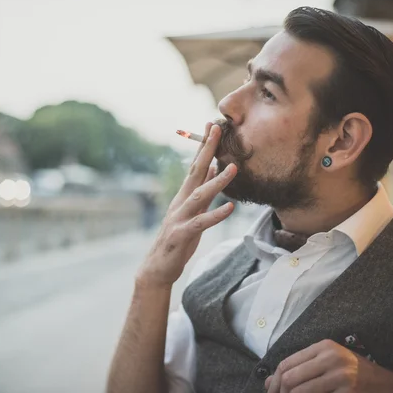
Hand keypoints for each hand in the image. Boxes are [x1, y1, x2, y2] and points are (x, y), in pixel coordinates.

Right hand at [136, 122, 237, 288]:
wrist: (158, 267)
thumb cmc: (178, 239)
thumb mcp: (193, 212)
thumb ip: (204, 191)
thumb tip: (217, 169)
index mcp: (184, 196)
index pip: (195, 166)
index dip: (204, 146)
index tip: (212, 126)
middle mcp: (180, 202)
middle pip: (195, 172)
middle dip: (206, 150)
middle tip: (216, 129)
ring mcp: (179, 217)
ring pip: (199, 195)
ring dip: (217, 181)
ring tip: (233, 168)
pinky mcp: (181, 235)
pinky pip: (201, 223)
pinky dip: (215, 215)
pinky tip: (229, 207)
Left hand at [264, 339, 380, 392]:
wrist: (387, 385)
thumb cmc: (353, 373)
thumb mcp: (326, 363)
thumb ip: (299, 369)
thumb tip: (267, 383)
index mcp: (323, 346)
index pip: (286, 363)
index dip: (274, 381)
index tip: (270, 392)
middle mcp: (331, 358)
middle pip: (289, 377)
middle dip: (279, 392)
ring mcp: (341, 376)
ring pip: (299, 391)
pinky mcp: (347, 392)